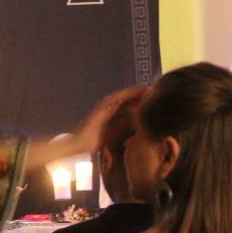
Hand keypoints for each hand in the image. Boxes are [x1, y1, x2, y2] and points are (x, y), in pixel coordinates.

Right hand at [26, 85, 147, 170]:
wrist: (77, 144)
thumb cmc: (92, 141)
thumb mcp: (111, 135)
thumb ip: (121, 129)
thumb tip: (134, 127)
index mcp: (111, 114)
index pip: (128, 105)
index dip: (140, 101)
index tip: (153, 99)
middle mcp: (108, 108)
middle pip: (127, 98)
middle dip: (139, 94)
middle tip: (154, 89)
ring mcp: (103, 107)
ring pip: (122, 96)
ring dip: (134, 91)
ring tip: (147, 88)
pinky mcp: (100, 108)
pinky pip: (114, 99)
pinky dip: (124, 95)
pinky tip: (134, 92)